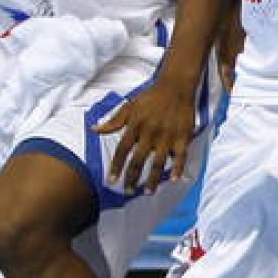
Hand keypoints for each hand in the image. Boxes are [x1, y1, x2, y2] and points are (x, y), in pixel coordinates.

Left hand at [93, 77, 195, 192]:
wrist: (176, 85)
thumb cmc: (151, 96)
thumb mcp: (129, 105)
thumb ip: (113, 121)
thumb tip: (93, 129)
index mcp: (135, 126)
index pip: (122, 150)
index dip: (116, 166)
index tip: (110, 181)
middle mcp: (150, 133)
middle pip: (138, 160)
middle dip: (132, 177)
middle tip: (128, 191)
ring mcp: (167, 136)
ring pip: (158, 162)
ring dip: (153, 179)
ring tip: (148, 192)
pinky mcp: (183, 136)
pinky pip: (181, 156)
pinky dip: (178, 168)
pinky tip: (174, 179)